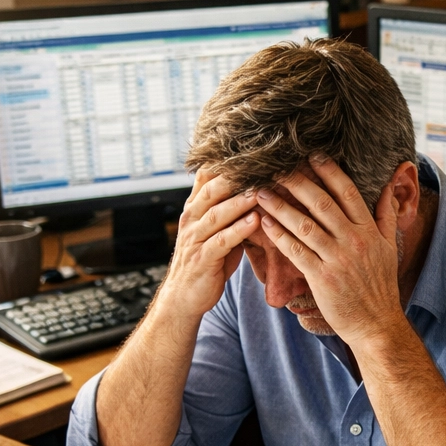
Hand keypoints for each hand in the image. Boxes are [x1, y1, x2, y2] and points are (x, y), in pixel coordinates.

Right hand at [159, 169, 259, 319]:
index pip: (207, 177)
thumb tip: (257, 188)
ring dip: (239, 201)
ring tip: (260, 190)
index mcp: (195, 208)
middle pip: (212, 190)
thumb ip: (230, 210)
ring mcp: (195, 238)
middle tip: (260, 164)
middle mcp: (192, 219)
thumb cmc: (207, 261)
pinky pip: (222, 241)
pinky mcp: (203, 259)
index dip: (225, 162)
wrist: (184, 297)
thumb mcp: (217, 230)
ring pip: (217, 213)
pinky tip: (255, 221)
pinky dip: (239, 230)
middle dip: (235, 176)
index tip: (250, 149)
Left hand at [255, 155, 403, 346]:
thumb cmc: (380, 286)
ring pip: (304, 225)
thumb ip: (387, 215)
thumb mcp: (389, 247)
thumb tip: (390, 185)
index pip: (348, 192)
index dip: (329, 171)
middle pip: (321, 203)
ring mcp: (337, 260)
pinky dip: (279, 236)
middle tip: (275, 167)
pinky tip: (265, 223)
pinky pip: (296, 252)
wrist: (376, 324)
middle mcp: (354, 241)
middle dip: (297, 182)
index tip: (311, 155)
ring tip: (261, 191)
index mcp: (369, 231)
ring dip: (280, 206)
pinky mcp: (322, 279)